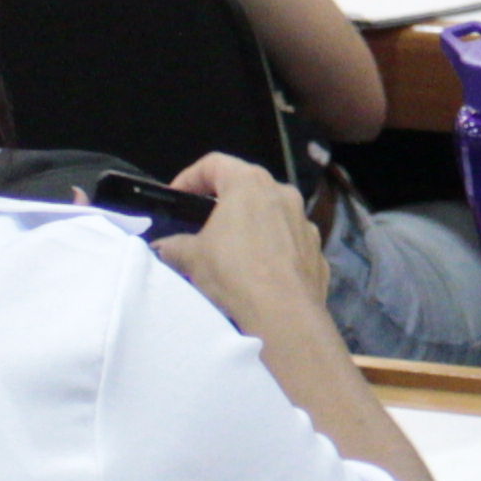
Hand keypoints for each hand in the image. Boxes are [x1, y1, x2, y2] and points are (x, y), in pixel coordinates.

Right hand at [148, 154, 338, 349]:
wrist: (284, 316)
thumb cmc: (233, 273)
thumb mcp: (191, 258)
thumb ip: (173, 246)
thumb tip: (163, 247)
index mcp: (250, 184)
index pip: (214, 164)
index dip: (189, 177)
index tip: (176, 196)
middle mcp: (283, 194)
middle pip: (247, 188)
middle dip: (222, 203)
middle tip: (202, 224)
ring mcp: (305, 223)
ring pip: (272, 215)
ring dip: (251, 227)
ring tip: (231, 253)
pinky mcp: (317, 252)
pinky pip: (289, 243)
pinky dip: (272, 251)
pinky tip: (258, 274)